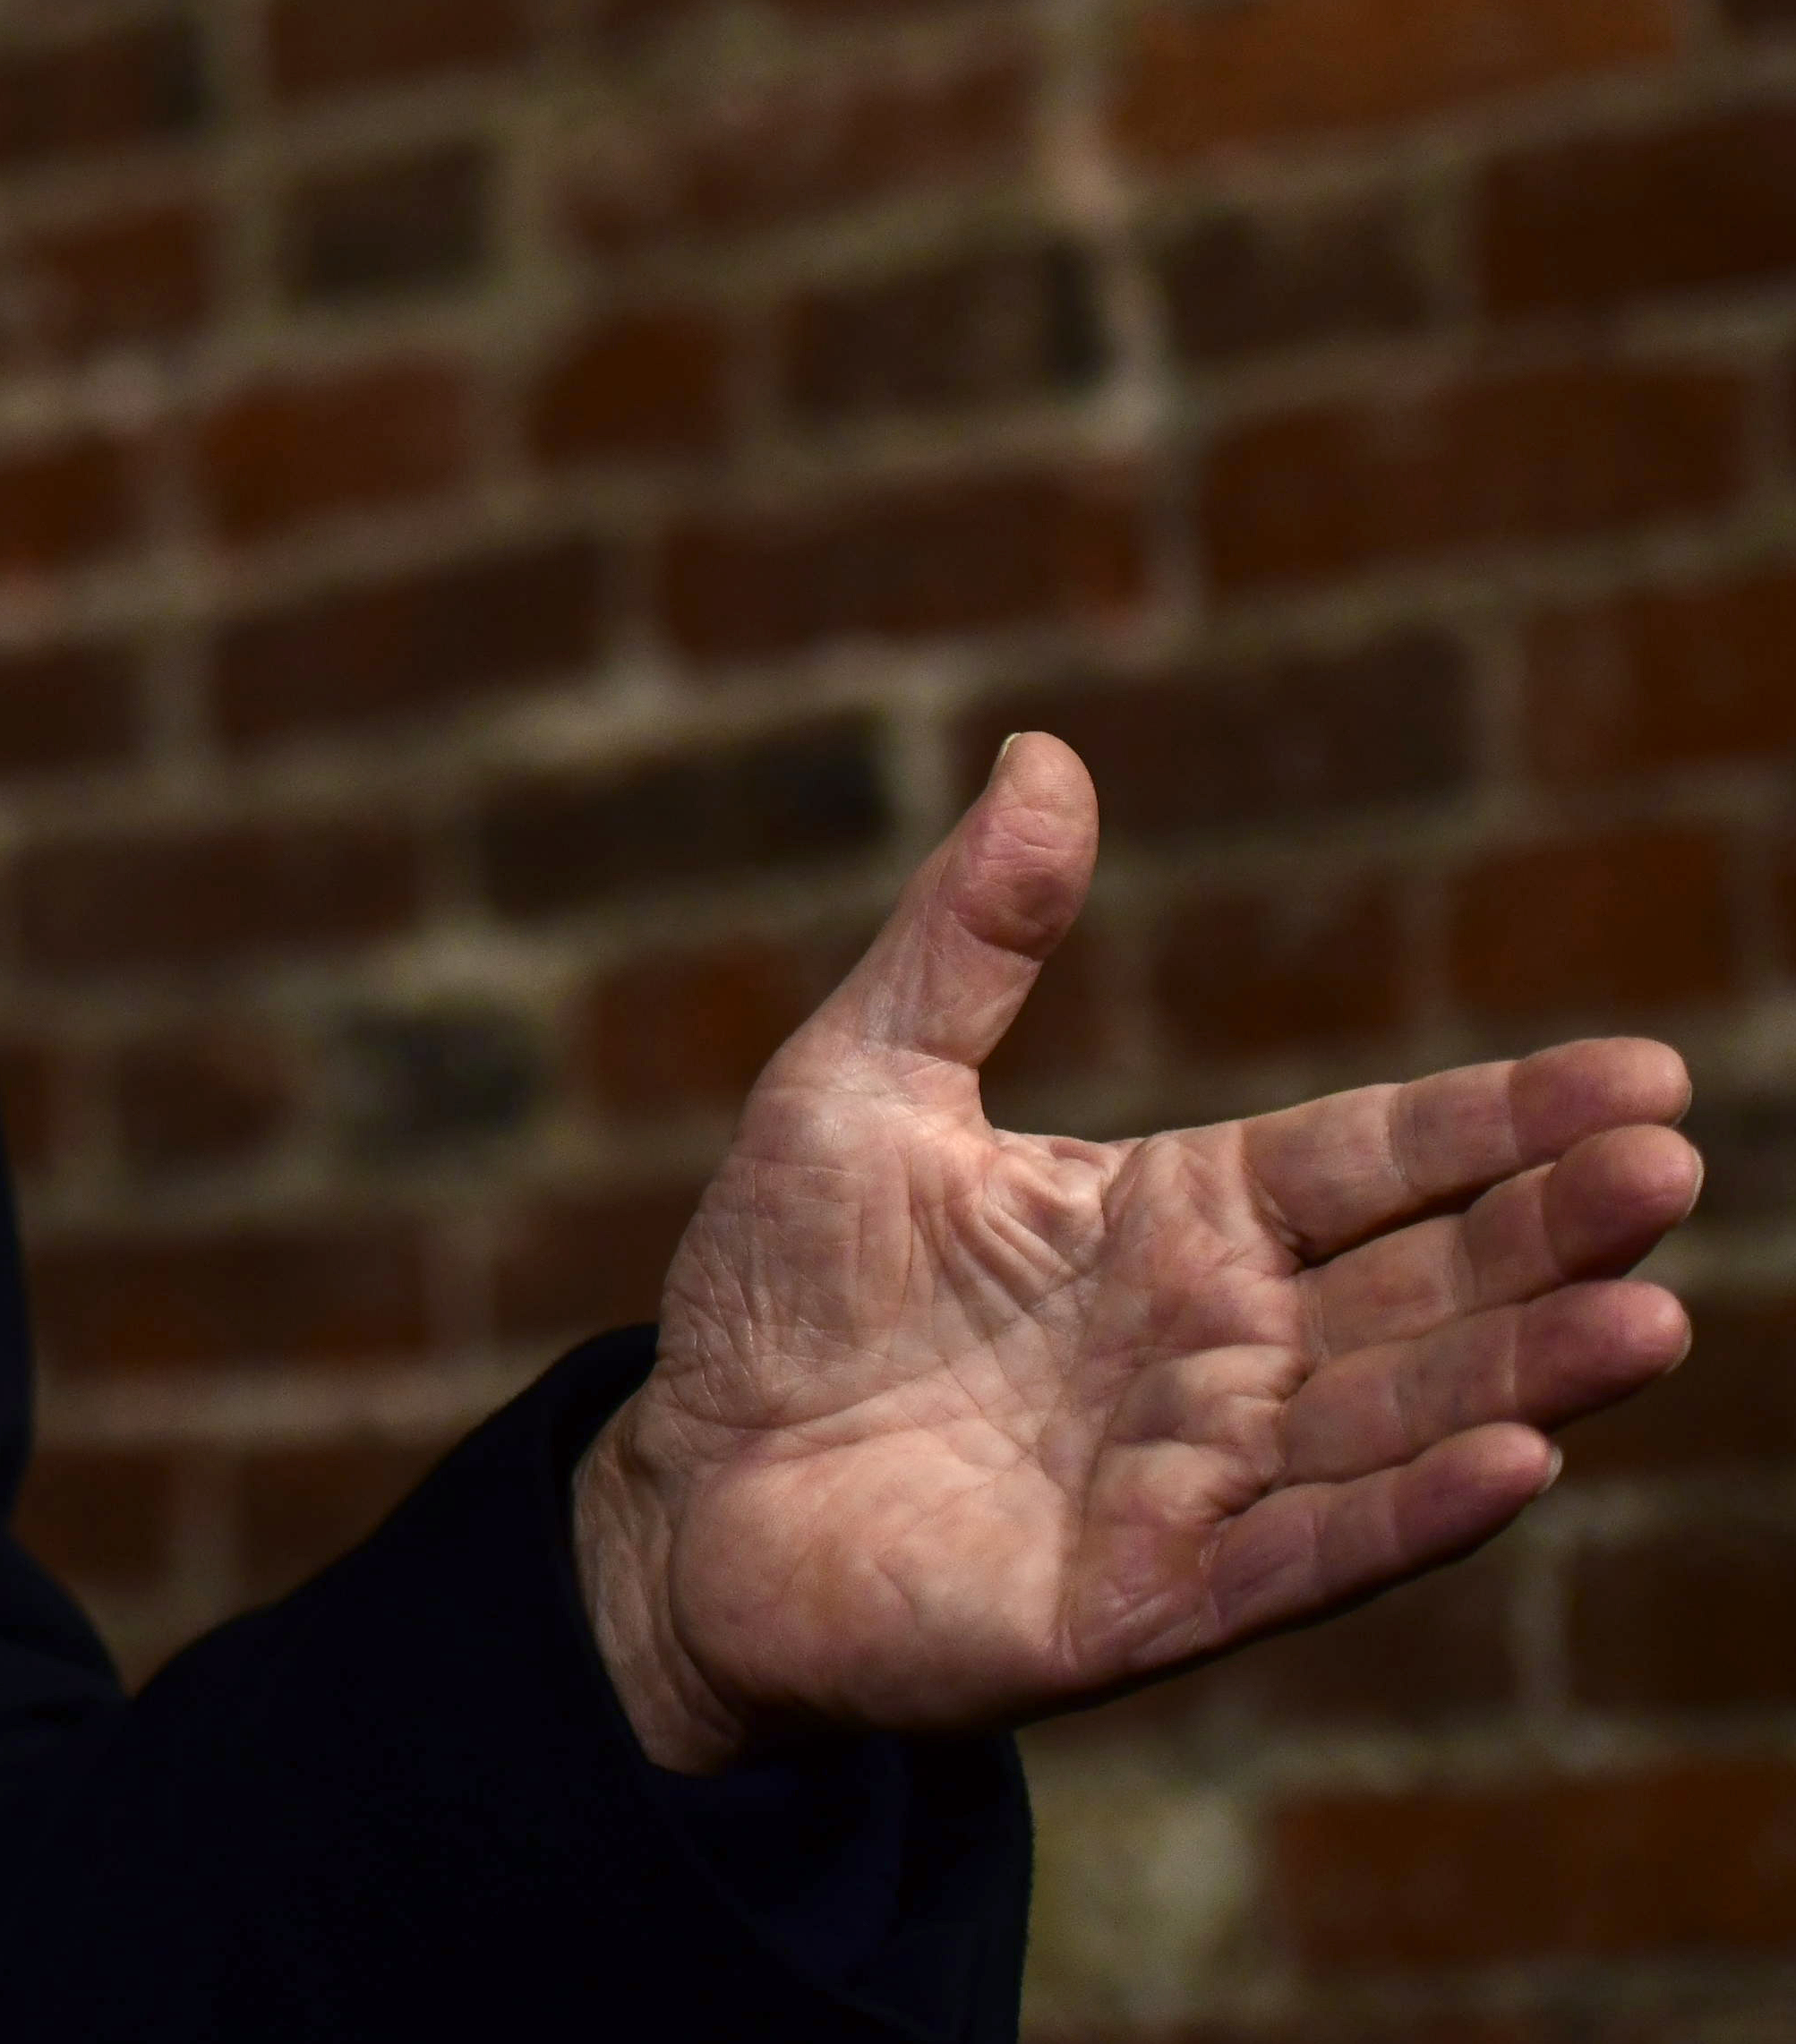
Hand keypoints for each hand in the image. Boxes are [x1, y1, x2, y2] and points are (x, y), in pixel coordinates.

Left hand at [574, 729, 1698, 1769]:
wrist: (682, 1483)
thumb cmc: (778, 1283)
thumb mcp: (858, 1078)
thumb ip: (966, 934)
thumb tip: (1043, 753)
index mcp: (1178, 1217)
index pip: (1374, 1156)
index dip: (1504, 1120)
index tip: (1644, 1075)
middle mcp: (1222, 1345)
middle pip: (1427, 1283)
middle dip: (1553, 1233)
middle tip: (1669, 1167)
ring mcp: (1197, 1478)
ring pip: (1400, 1419)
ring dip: (1526, 1376)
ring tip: (1650, 1316)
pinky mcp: (1146, 1598)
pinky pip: (1301, 1556)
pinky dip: (1405, 1515)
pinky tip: (1513, 1464)